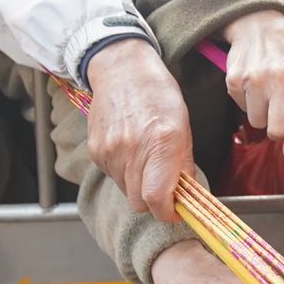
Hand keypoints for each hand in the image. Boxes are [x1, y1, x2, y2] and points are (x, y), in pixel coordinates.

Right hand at [79, 38, 195, 222]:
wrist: (121, 71)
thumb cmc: (157, 94)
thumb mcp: (183, 126)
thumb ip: (184, 164)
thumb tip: (187, 194)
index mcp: (161, 143)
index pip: (157, 198)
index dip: (167, 212)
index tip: (175, 211)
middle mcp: (132, 151)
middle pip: (139, 202)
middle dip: (154, 202)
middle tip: (165, 189)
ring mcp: (110, 152)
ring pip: (126, 191)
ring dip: (138, 186)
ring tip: (147, 160)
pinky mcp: (96, 152)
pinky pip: (112, 176)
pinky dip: (124, 172)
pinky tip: (131, 150)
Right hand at [221, 10, 283, 154]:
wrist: (259, 26)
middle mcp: (281, 78)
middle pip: (276, 129)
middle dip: (277, 133)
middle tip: (278, 124)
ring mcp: (256, 78)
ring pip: (257, 122)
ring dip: (261, 117)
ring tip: (266, 98)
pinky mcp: (236, 79)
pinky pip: (242, 108)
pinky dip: (247, 103)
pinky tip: (253, 87)